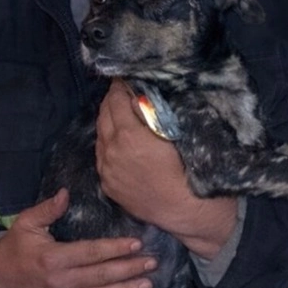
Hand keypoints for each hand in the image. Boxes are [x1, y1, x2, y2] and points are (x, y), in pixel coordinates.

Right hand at [0, 188, 156, 287]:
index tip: (136, 244)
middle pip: (102, 276)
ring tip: (147, 284)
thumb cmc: (13, 246)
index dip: (115, 249)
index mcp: (53, 259)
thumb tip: (66, 193)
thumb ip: (48, 209)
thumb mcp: (26, 223)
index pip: (92, 253)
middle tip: (152, 263)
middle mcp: (60, 283)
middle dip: (129, 269)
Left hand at [95, 80, 236, 259]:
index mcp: (128, 134)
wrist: (184, 209)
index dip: (119, 85)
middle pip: (103, 115)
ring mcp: (107, 169)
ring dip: (108, 122)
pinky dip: (108, 144)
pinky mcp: (107, 184)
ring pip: (100, 136)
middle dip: (111, 100)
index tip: (124, 78)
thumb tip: (141, 94)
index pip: (115, 100)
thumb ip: (153, 112)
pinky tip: (118, 141)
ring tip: (120, 114)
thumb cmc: (187, 169)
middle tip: (121, 92)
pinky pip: (102, 156)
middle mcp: (112, 150)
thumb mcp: (175, 132)